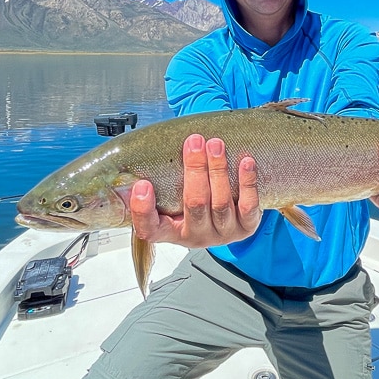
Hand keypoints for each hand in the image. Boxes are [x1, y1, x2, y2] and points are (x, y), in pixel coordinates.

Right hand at [130, 134, 261, 247]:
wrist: (229, 219)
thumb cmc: (193, 201)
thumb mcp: (171, 199)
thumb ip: (156, 184)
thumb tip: (129, 162)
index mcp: (170, 231)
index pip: (149, 229)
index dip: (143, 210)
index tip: (142, 184)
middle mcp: (196, 235)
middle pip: (194, 205)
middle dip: (195, 171)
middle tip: (193, 143)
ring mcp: (223, 233)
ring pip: (221, 203)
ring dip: (218, 170)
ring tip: (215, 145)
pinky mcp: (246, 227)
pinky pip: (249, 206)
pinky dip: (247, 182)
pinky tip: (245, 162)